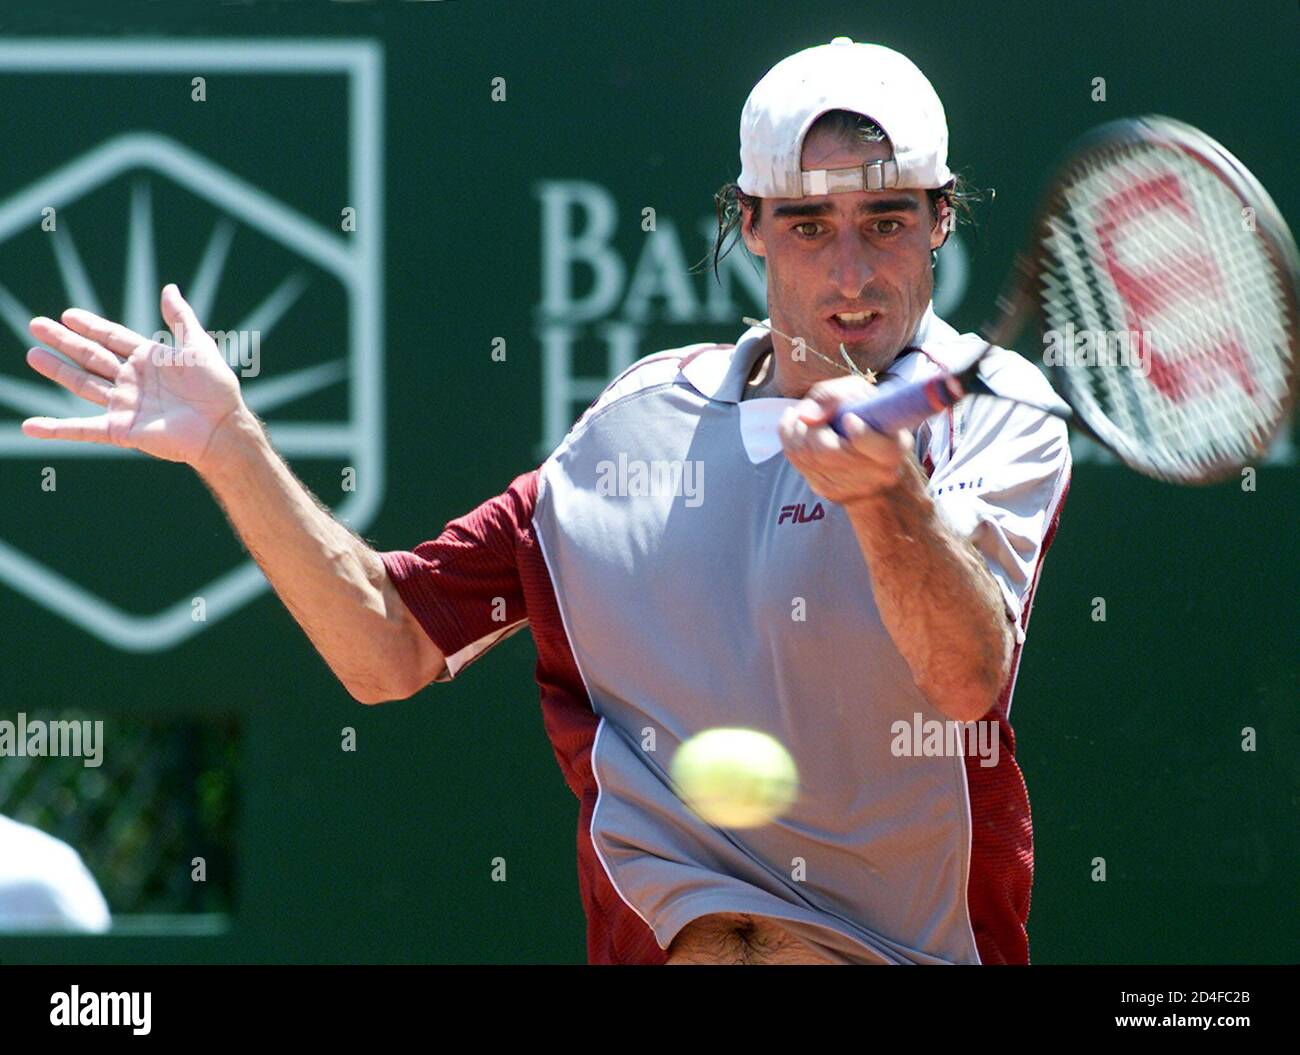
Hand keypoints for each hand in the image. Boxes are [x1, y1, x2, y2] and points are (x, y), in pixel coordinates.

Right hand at [22, 284, 247, 472]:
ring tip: (33, 354)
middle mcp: (132, 381)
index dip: (91, 326)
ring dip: (57, 371)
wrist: (221, 426)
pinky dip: (56, 430)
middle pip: (91, 357)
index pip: (112, 338)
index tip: (68, 315)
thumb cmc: (216, 387)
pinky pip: (83, 429)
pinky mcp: (121, 429)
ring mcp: (124, 405)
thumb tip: (169, 288)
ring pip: (83, 384)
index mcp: (148, 359)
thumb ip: (181, 318)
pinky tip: (31, 427)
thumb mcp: (198, 345)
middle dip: (65, 341)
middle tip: (37, 325)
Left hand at [778, 376, 916, 506]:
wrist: (863, 449)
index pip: (880, 450)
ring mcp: (852, 488)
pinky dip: (791, 443)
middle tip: (803, 412)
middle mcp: (875, 475)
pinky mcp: (830, 492)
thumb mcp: (857, 393)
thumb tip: (806, 416)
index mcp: (892, 450)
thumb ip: (834, 396)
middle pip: (828, 453)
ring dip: (794, 433)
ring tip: (796, 416)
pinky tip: (794, 428)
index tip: (848, 418)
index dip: (862, 436)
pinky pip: (800, 466)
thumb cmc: (863, 413)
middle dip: (808, 428)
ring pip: (809, 460)